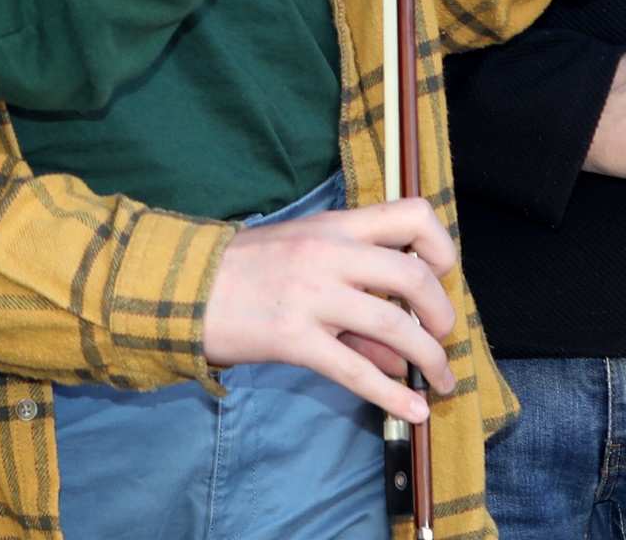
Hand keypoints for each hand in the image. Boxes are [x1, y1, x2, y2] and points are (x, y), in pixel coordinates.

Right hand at [203, 195, 458, 423]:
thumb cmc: (244, 271)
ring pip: (393, 326)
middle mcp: (329, 253)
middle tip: (443, 336)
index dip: (441, 246)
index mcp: (334, 226)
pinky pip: (356, 371)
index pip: (412, 215)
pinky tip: (414, 410)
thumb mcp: (304, 261)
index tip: (442, 275)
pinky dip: (394, 395)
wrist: (182, 288)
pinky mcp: (293, 338)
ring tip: (440, 378)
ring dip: (430, 357)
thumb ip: (356, 299)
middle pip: (414, 276)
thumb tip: (404, 353)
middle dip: (442, 313)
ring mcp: (311, 295)